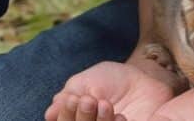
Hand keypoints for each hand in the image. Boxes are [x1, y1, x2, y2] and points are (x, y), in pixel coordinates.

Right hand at [44, 61, 173, 120]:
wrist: (143, 76)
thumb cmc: (111, 79)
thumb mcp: (85, 82)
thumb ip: (68, 95)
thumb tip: (50, 114)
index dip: (66, 115)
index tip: (73, 99)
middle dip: (83, 118)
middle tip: (89, 100)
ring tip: (105, 104)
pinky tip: (121, 116)